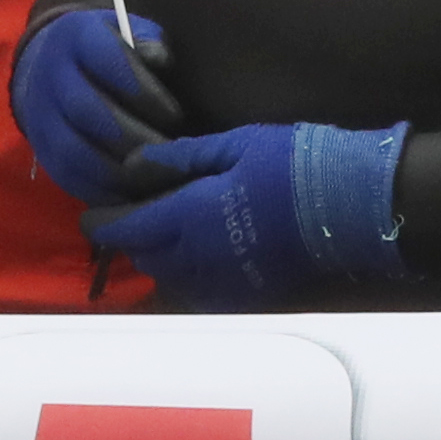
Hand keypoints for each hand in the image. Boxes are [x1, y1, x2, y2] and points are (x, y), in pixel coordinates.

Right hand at [11, 5, 182, 206]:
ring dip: (120, 172)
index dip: (144, 92)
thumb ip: (150, 44)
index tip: (175, 115)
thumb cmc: (108, 53)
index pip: (109, 62)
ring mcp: (40, 116)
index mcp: (77, 36)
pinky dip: (104, 192)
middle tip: (170, 154)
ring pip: (75, 151)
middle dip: (135, 137)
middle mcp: (51, 75)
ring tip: (156, 178)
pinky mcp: (42, 151)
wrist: (47, 67)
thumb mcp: (130, 33)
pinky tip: (134, 194)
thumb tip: (160, 60)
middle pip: (89, 111)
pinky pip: (69, 178)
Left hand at [85, 120, 408, 312]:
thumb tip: (134, 166)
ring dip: (158, 260)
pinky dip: (186, 280)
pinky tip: (196, 262)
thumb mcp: (233, 145)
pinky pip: (200, 295)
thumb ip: (180, 159)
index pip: (128, 229)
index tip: (91, 217)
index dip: (104, 224)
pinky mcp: (246, 294)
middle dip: (131, 240)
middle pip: (145, 257)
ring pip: (170, 279)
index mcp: (189, 215)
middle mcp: (197, 257)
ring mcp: (222, 281)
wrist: (349, 206)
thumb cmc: (292, 163)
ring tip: (162, 239)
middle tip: (129, 219)